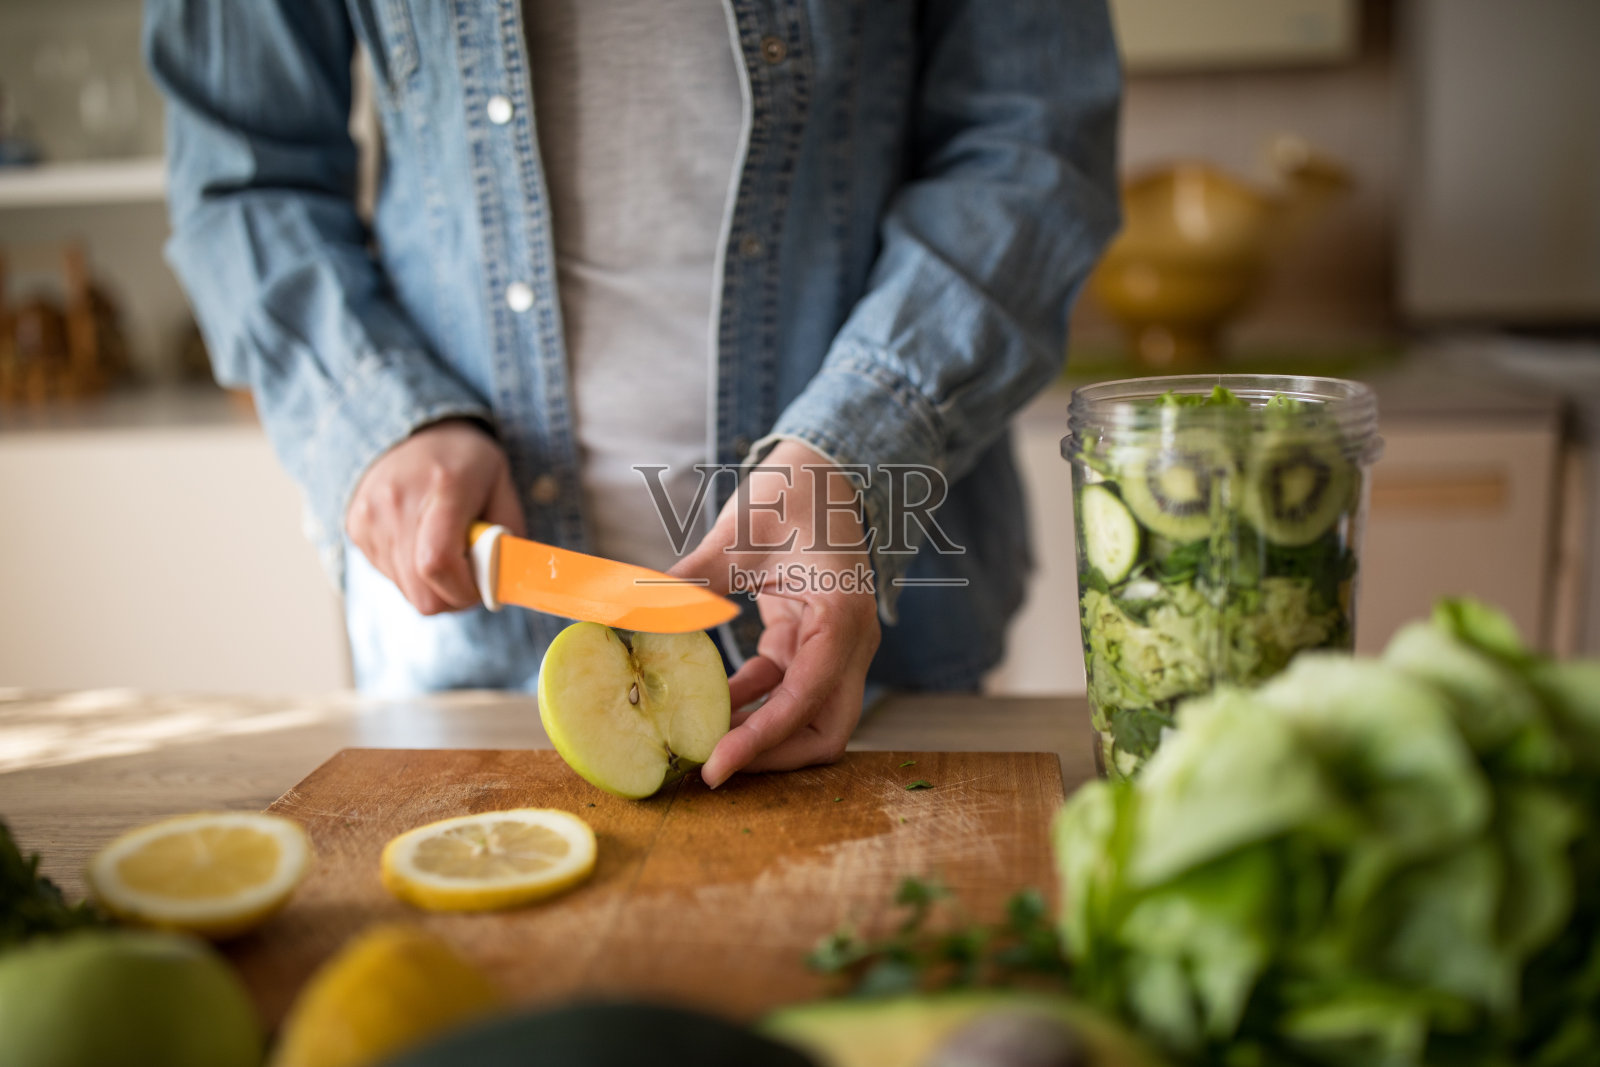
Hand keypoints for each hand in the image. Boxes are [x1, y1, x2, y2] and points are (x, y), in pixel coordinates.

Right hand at [346, 419, 525, 614]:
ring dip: (433, 586)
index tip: (483, 586)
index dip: (464, 591)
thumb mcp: (503, 485)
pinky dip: (412, 574)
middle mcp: (398, 501)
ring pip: (406, 591)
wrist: (412, 432)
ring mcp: (371, 516)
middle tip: (470, 577)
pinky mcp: (355, 528)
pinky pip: (389, 577)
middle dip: (453, 597)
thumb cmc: (466, 461)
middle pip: (421, 591)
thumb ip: (509, 536)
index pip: (438, 563)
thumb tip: (505, 585)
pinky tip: (421, 543)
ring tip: (446, 551)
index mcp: (444, 485)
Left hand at [670, 440, 880, 786]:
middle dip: (770, 757)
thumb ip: (684, 582)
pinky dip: (751, 707)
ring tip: (700, 746)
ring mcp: (834, 646)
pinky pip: (785, 692)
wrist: (823, 468)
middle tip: (708, 769)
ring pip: (808, 719)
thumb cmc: (788, 492)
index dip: (761, 739)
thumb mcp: (735, 536)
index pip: (807, 697)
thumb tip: (622, 613)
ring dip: (759, 737)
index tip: (714, 767)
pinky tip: (707, 708)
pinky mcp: (810, 643)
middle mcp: (850, 642)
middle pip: (825, 731)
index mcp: (842, 616)